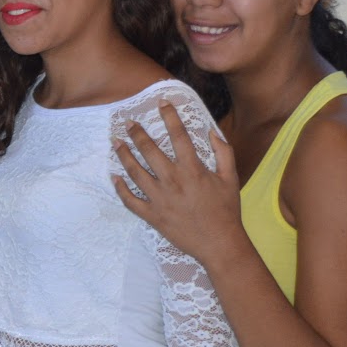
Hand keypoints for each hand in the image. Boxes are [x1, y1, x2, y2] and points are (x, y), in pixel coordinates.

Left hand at [111, 102, 241, 263]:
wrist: (219, 243)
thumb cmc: (227, 210)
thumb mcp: (231, 178)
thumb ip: (223, 153)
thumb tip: (213, 132)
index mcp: (192, 170)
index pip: (178, 136)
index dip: (169, 116)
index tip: (162, 102)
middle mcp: (173, 181)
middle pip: (149, 151)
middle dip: (137, 134)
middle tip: (129, 123)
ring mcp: (160, 198)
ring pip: (135, 172)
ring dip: (124, 156)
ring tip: (116, 143)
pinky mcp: (152, 215)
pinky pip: (131, 201)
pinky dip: (121, 189)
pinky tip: (115, 178)